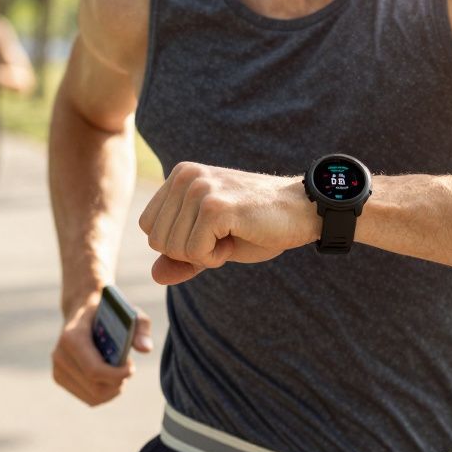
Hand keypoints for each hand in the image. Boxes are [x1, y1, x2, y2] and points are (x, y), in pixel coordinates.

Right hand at [51, 293, 153, 405]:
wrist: (81, 311)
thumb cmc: (108, 313)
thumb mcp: (128, 312)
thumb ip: (141, 326)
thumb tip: (146, 349)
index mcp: (72, 337)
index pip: (94, 370)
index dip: (117, 375)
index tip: (131, 367)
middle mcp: (60, 355)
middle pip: (96, 387)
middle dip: (118, 383)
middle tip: (128, 370)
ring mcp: (57, 369)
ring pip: (93, 397)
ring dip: (113, 390)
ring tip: (120, 374)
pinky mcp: (59, 379)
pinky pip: (88, 399)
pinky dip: (105, 394)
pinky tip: (111, 380)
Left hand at [138, 162, 316, 284]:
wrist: (302, 210)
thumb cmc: (259, 225)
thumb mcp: (214, 242)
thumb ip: (182, 256)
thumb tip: (155, 275)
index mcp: (180, 175)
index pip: (149, 227)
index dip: (179, 243)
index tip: (212, 231)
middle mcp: (185, 176)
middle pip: (157, 241)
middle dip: (190, 252)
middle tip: (224, 234)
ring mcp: (199, 189)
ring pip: (174, 249)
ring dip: (205, 255)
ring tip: (233, 233)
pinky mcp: (215, 207)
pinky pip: (194, 253)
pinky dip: (216, 257)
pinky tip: (239, 236)